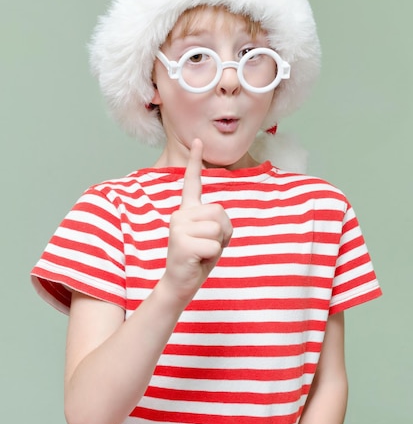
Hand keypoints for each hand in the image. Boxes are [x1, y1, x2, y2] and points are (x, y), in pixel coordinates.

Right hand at [163, 139, 232, 303]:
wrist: (180, 283)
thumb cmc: (198, 258)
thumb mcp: (211, 236)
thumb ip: (215, 221)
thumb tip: (218, 219)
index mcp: (187, 210)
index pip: (192, 182)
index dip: (195, 161)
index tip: (198, 140)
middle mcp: (180, 214)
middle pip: (220, 212)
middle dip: (223, 232)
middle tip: (207, 245)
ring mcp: (178, 226)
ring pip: (218, 228)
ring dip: (218, 245)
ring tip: (202, 252)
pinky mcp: (180, 241)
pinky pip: (214, 245)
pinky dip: (212, 256)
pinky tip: (198, 260)